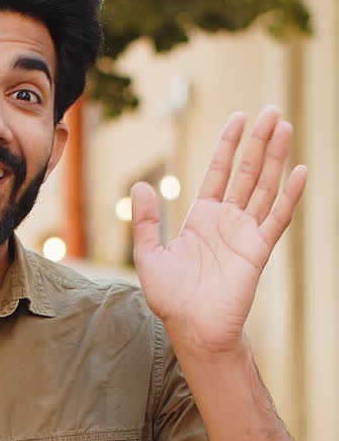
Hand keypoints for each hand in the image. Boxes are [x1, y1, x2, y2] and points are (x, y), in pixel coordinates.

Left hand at [131, 106, 306, 354]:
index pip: (218, 172)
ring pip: (264, 186)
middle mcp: (227, 221)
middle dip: (259, 141)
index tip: (239, 118)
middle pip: (247, 172)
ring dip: (275, 157)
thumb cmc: (172, 299)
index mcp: (202, 218)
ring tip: (284, 127)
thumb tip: (139, 187)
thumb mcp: (150, 256)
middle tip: (272, 111)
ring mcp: (245, 234)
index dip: (228, 145)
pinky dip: (290, 195)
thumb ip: (145, 222)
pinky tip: (300, 171)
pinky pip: (277, 218)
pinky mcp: (258, 250)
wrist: (193, 329)